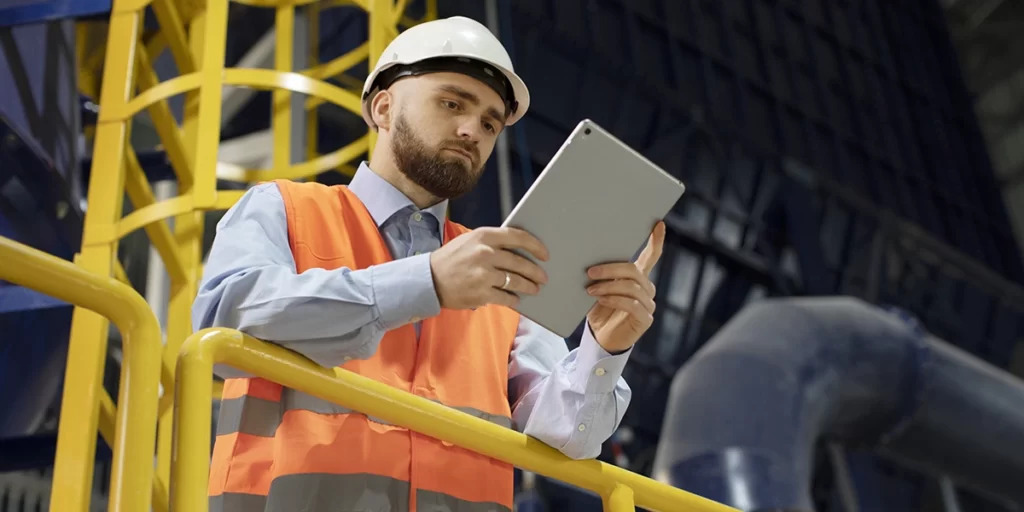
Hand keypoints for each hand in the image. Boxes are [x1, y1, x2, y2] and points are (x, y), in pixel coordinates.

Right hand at [430, 227, 549, 309]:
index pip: (517, 237)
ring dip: (528, 286)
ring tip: (534, 289)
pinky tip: (516, 300)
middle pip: (520, 262)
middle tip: (543, 277)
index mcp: (483, 236)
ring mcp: (483, 274)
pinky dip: (513, 300)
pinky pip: (506, 297)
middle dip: (535, 271)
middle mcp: (485, 253)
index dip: (535, 245)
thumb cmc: (450, 260)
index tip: (545, 254)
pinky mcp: (481, 293)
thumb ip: (491, 243)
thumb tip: (519, 251)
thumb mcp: (469, 241)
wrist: (428, 280)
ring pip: (516, 281)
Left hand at [585, 221, 664, 352]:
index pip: (651, 256)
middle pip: (634, 271)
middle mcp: (647, 288)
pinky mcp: (645, 318)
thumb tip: (589, 260)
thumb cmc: (600, 310)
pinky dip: (614, 299)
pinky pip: (631, 304)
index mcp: (638, 277)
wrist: (601, 338)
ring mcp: (648, 304)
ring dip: (608, 286)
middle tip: (590, 272)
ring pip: (631, 287)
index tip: (658, 224)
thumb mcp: (599, 288)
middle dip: (611, 269)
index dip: (656, 241)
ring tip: (590, 289)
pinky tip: (601, 299)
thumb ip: (601, 275)